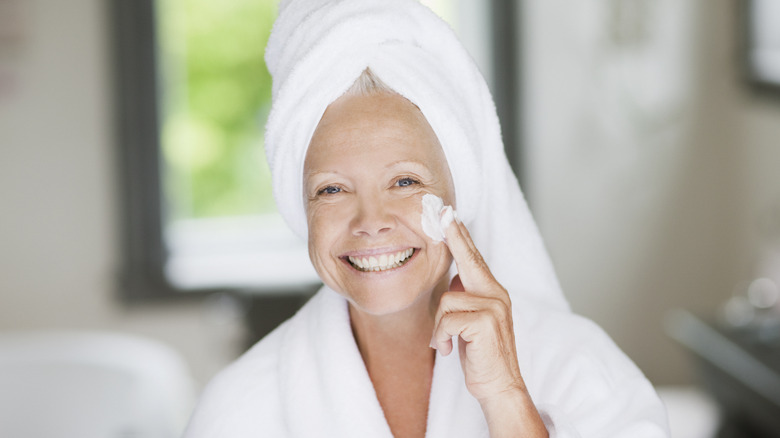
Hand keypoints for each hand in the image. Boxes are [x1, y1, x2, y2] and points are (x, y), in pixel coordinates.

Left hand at [430, 216, 547, 436]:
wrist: (499, 387)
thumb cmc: (481, 356)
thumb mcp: (471, 323)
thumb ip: (466, 299)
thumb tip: (453, 281)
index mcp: (493, 292)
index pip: (474, 258)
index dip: (461, 236)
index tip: (450, 214)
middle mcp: (497, 294)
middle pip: (469, 260)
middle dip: (455, 237)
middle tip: (443, 213)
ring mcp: (494, 307)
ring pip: (446, 300)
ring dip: (438, 327)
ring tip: (446, 343)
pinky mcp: (485, 322)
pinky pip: (447, 320)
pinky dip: (441, 338)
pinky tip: (449, 350)